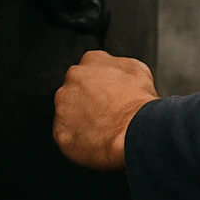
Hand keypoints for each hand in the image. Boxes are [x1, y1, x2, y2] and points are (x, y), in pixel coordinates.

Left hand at [54, 50, 158, 171]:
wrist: (133, 130)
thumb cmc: (137, 102)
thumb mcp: (139, 70)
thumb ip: (119, 65)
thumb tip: (116, 70)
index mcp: (91, 61)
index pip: (90, 67)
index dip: (102, 81)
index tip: (108, 90)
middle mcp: (71, 81)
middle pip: (75, 89)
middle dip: (88, 99)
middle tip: (107, 109)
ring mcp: (62, 107)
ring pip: (68, 112)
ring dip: (82, 118)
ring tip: (103, 126)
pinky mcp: (60, 131)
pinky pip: (67, 134)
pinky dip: (79, 138)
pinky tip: (97, 138)